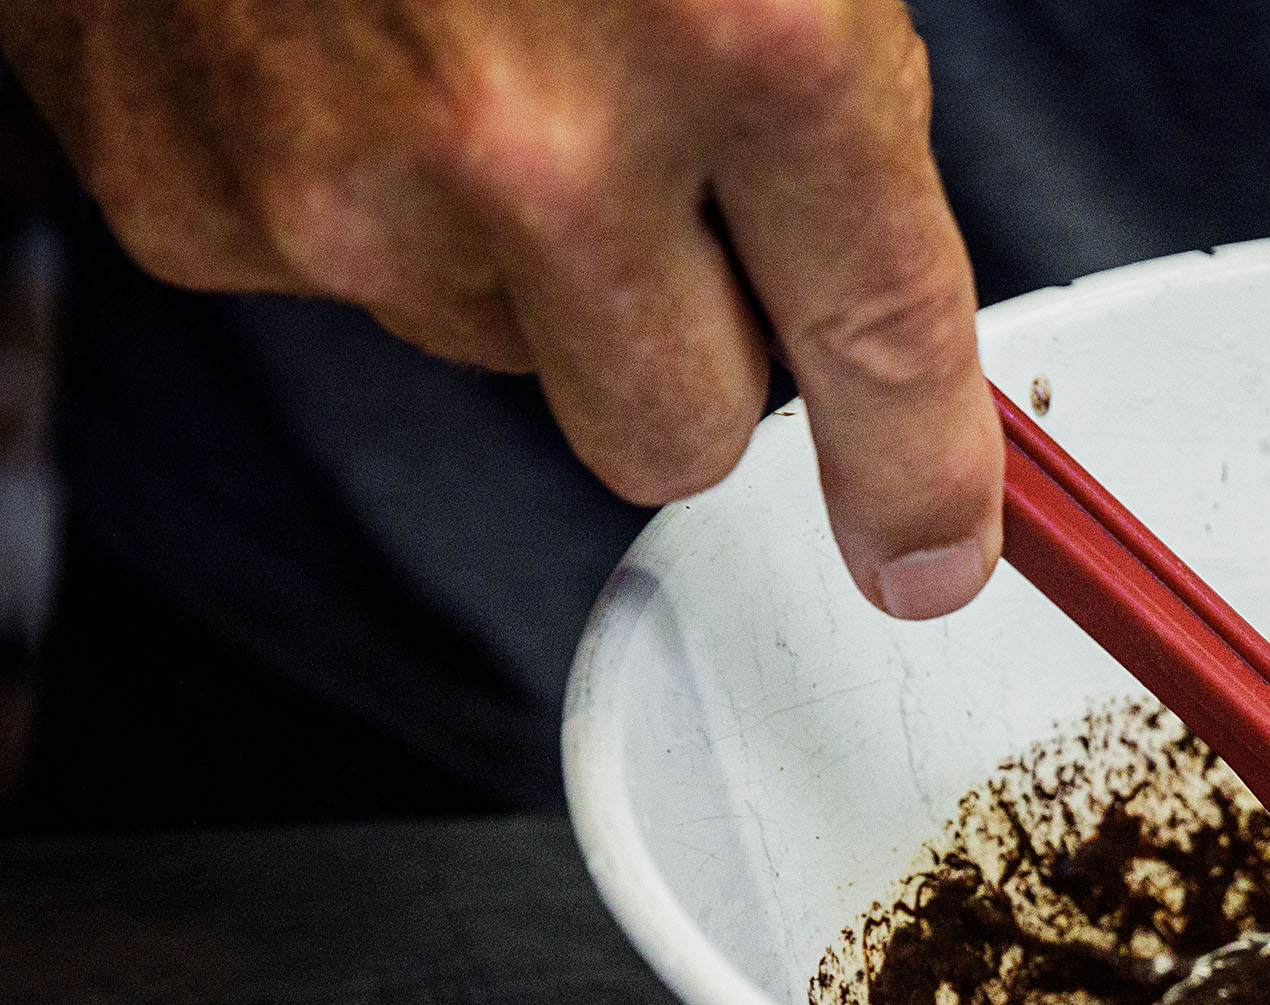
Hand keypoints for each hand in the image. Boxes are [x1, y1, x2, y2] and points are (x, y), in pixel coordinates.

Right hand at [0, 0, 1003, 618]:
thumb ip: (827, 102)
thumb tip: (873, 303)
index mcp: (748, 38)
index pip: (884, 349)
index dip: (920, 480)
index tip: (926, 550)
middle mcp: (546, 147)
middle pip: (677, 433)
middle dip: (691, 352)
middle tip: (656, 189)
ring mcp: (353, 193)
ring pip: (507, 355)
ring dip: (515, 251)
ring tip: (469, 44)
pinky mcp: (205, 205)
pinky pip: (345, 283)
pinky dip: (359, 191)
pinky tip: (343, 49)